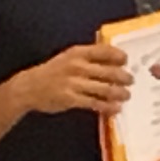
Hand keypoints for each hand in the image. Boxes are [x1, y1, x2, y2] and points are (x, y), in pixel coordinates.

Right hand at [14, 41, 133, 117]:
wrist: (28, 87)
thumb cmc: (52, 72)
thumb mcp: (68, 57)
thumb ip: (89, 57)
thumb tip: (115, 60)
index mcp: (77, 53)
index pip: (105, 51)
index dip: (119, 56)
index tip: (126, 61)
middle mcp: (77, 66)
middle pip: (110, 72)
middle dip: (124, 77)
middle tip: (131, 81)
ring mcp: (74, 83)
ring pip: (106, 89)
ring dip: (120, 93)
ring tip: (126, 95)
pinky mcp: (71, 99)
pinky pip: (95, 103)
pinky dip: (108, 107)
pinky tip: (115, 108)